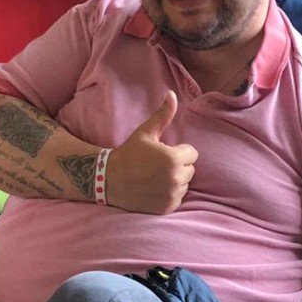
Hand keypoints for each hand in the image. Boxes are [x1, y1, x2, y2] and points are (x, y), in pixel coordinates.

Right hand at [106, 91, 197, 213]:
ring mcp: (171, 195)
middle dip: (178, 166)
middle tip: (157, 166)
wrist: (109, 180)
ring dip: (175, 181)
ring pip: (184, 184)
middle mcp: (175, 178)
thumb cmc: (128, 154)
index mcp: (174, 158)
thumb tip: (172, 94)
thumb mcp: (145, 133)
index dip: (178, 151)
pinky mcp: (167, 207)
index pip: (192, 153)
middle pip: (190, 170)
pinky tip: (154, 189)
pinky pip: (177, 199)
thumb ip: (163, 115)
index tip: (162, 153)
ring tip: (155, 178)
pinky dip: (169, 195)